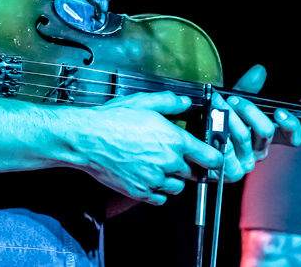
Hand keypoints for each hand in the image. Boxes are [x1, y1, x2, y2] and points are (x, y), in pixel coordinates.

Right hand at [76, 91, 225, 204]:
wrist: (86, 138)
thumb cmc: (112, 119)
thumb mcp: (142, 102)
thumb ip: (168, 101)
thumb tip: (184, 102)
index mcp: (174, 140)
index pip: (210, 157)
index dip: (213, 157)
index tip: (211, 156)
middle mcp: (168, 162)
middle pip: (193, 172)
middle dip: (187, 164)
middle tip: (173, 154)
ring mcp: (154, 180)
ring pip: (177, 187)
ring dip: (173, 178)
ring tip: (158, 165)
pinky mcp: (140, 192)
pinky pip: (159, 198)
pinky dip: (157, 190)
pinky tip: (147, 176)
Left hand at [218, 65, 300, 176]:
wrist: (192, 142)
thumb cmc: (216, 121)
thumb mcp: (232, 102)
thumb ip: (247, 88)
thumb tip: (259, 70)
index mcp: (265, 136)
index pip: (290, 136)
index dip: (291, 126)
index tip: (280, 112)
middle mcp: (259, 151)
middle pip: (266, 131)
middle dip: (249, 110)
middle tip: (232, 98)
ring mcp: (246, 163)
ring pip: (244, 138)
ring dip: (229, 117)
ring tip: (216, 103)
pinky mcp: (230, 173)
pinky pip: (228, 153)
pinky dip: (219, 137)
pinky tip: (211, 126)